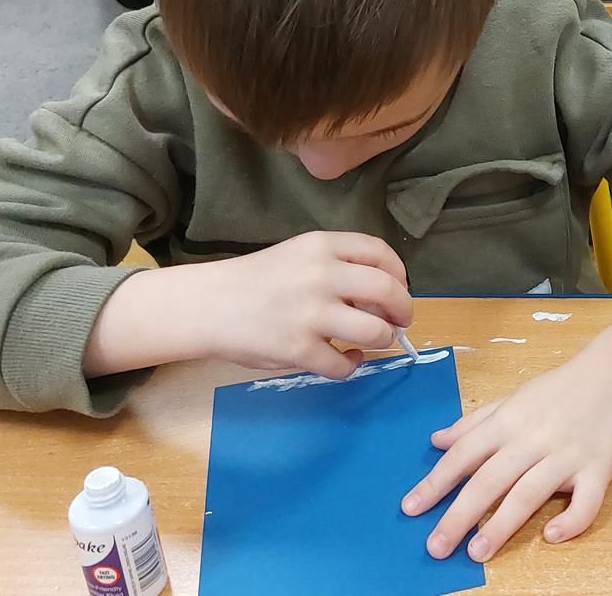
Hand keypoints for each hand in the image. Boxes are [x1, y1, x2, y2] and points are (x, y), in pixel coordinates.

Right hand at [83, 230, 413, 379]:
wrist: (208, 306)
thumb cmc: (258, 280)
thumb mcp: (300, 255)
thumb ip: (340, 266)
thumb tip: (386, 293)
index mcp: (322, 245)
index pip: (382, 253)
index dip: (400, 274)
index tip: (399, 288)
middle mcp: (322, 275)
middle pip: (388, 291)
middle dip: (403, 310)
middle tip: (399, 322)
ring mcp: (311, 314)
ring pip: (376, 331)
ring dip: (383, 339)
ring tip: (372, 341)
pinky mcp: (298, 350)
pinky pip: (344, 365)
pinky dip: (351, 366)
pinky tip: (343, 359)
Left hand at [401, 307, 611, 561]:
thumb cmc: (558, 391)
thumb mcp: (511, 399)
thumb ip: (474, 423)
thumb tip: (435, 441)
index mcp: (509, 422)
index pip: (464, 454)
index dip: (436, 481)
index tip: (411, 508)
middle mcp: (533, 439)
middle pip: (490, 480)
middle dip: (460, 515)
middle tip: (436, 546)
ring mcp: (567, 455)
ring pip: (529, 493)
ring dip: (501, 525)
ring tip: (477, 552)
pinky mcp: (599, 469)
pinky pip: (587, 501)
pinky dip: (571, 521)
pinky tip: (551, 536)